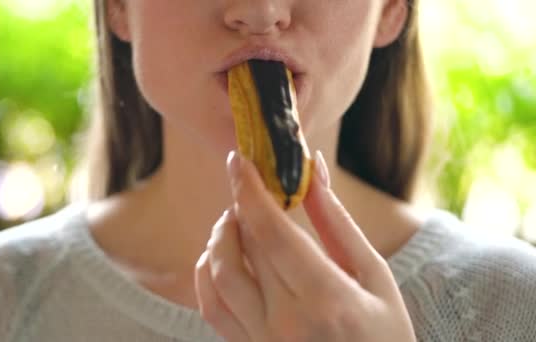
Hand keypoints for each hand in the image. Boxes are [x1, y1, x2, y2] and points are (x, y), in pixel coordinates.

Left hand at [194, 151, 415, 341]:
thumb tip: (313, 171)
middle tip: (250, 191)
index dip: (249, 190)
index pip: (271, 232)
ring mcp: (261, 341)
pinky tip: (223, 257)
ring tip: (236, 221)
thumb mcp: (375, 277)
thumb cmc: (385, 335)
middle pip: (242, 248)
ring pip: (217, 276)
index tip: (239, 161)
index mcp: (327, 299)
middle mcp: (286, 323)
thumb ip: (337, 223)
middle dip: (240, 208)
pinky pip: (211, 307)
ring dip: (220, 237)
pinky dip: (208, 272)